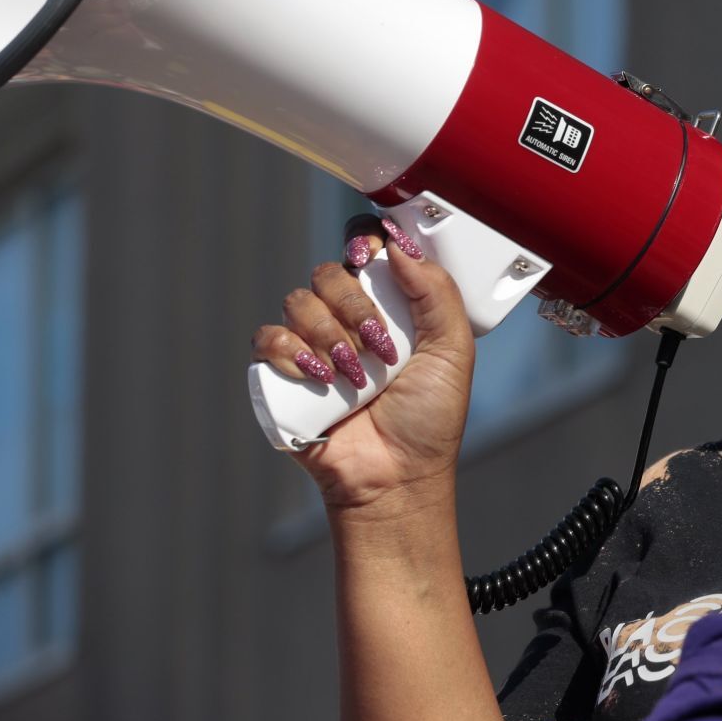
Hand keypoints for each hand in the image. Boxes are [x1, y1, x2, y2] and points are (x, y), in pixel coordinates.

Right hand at [250, 215, 475, 514]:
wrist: (396, 476)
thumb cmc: (429, 420)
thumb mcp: (453, 350)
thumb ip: (437, 292)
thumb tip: (400, 245)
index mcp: (390, 307)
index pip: (366, 251)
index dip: (365, 244)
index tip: (372, 258)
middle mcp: (349, 319)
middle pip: (330, 273)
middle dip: (354, 307)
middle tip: (379, 348)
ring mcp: (314, 345)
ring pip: (298, 302)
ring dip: (328, 336)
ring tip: (353, 376)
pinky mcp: (284, 374)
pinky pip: (268, 338)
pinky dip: (290, 353)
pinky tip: (319, 378)